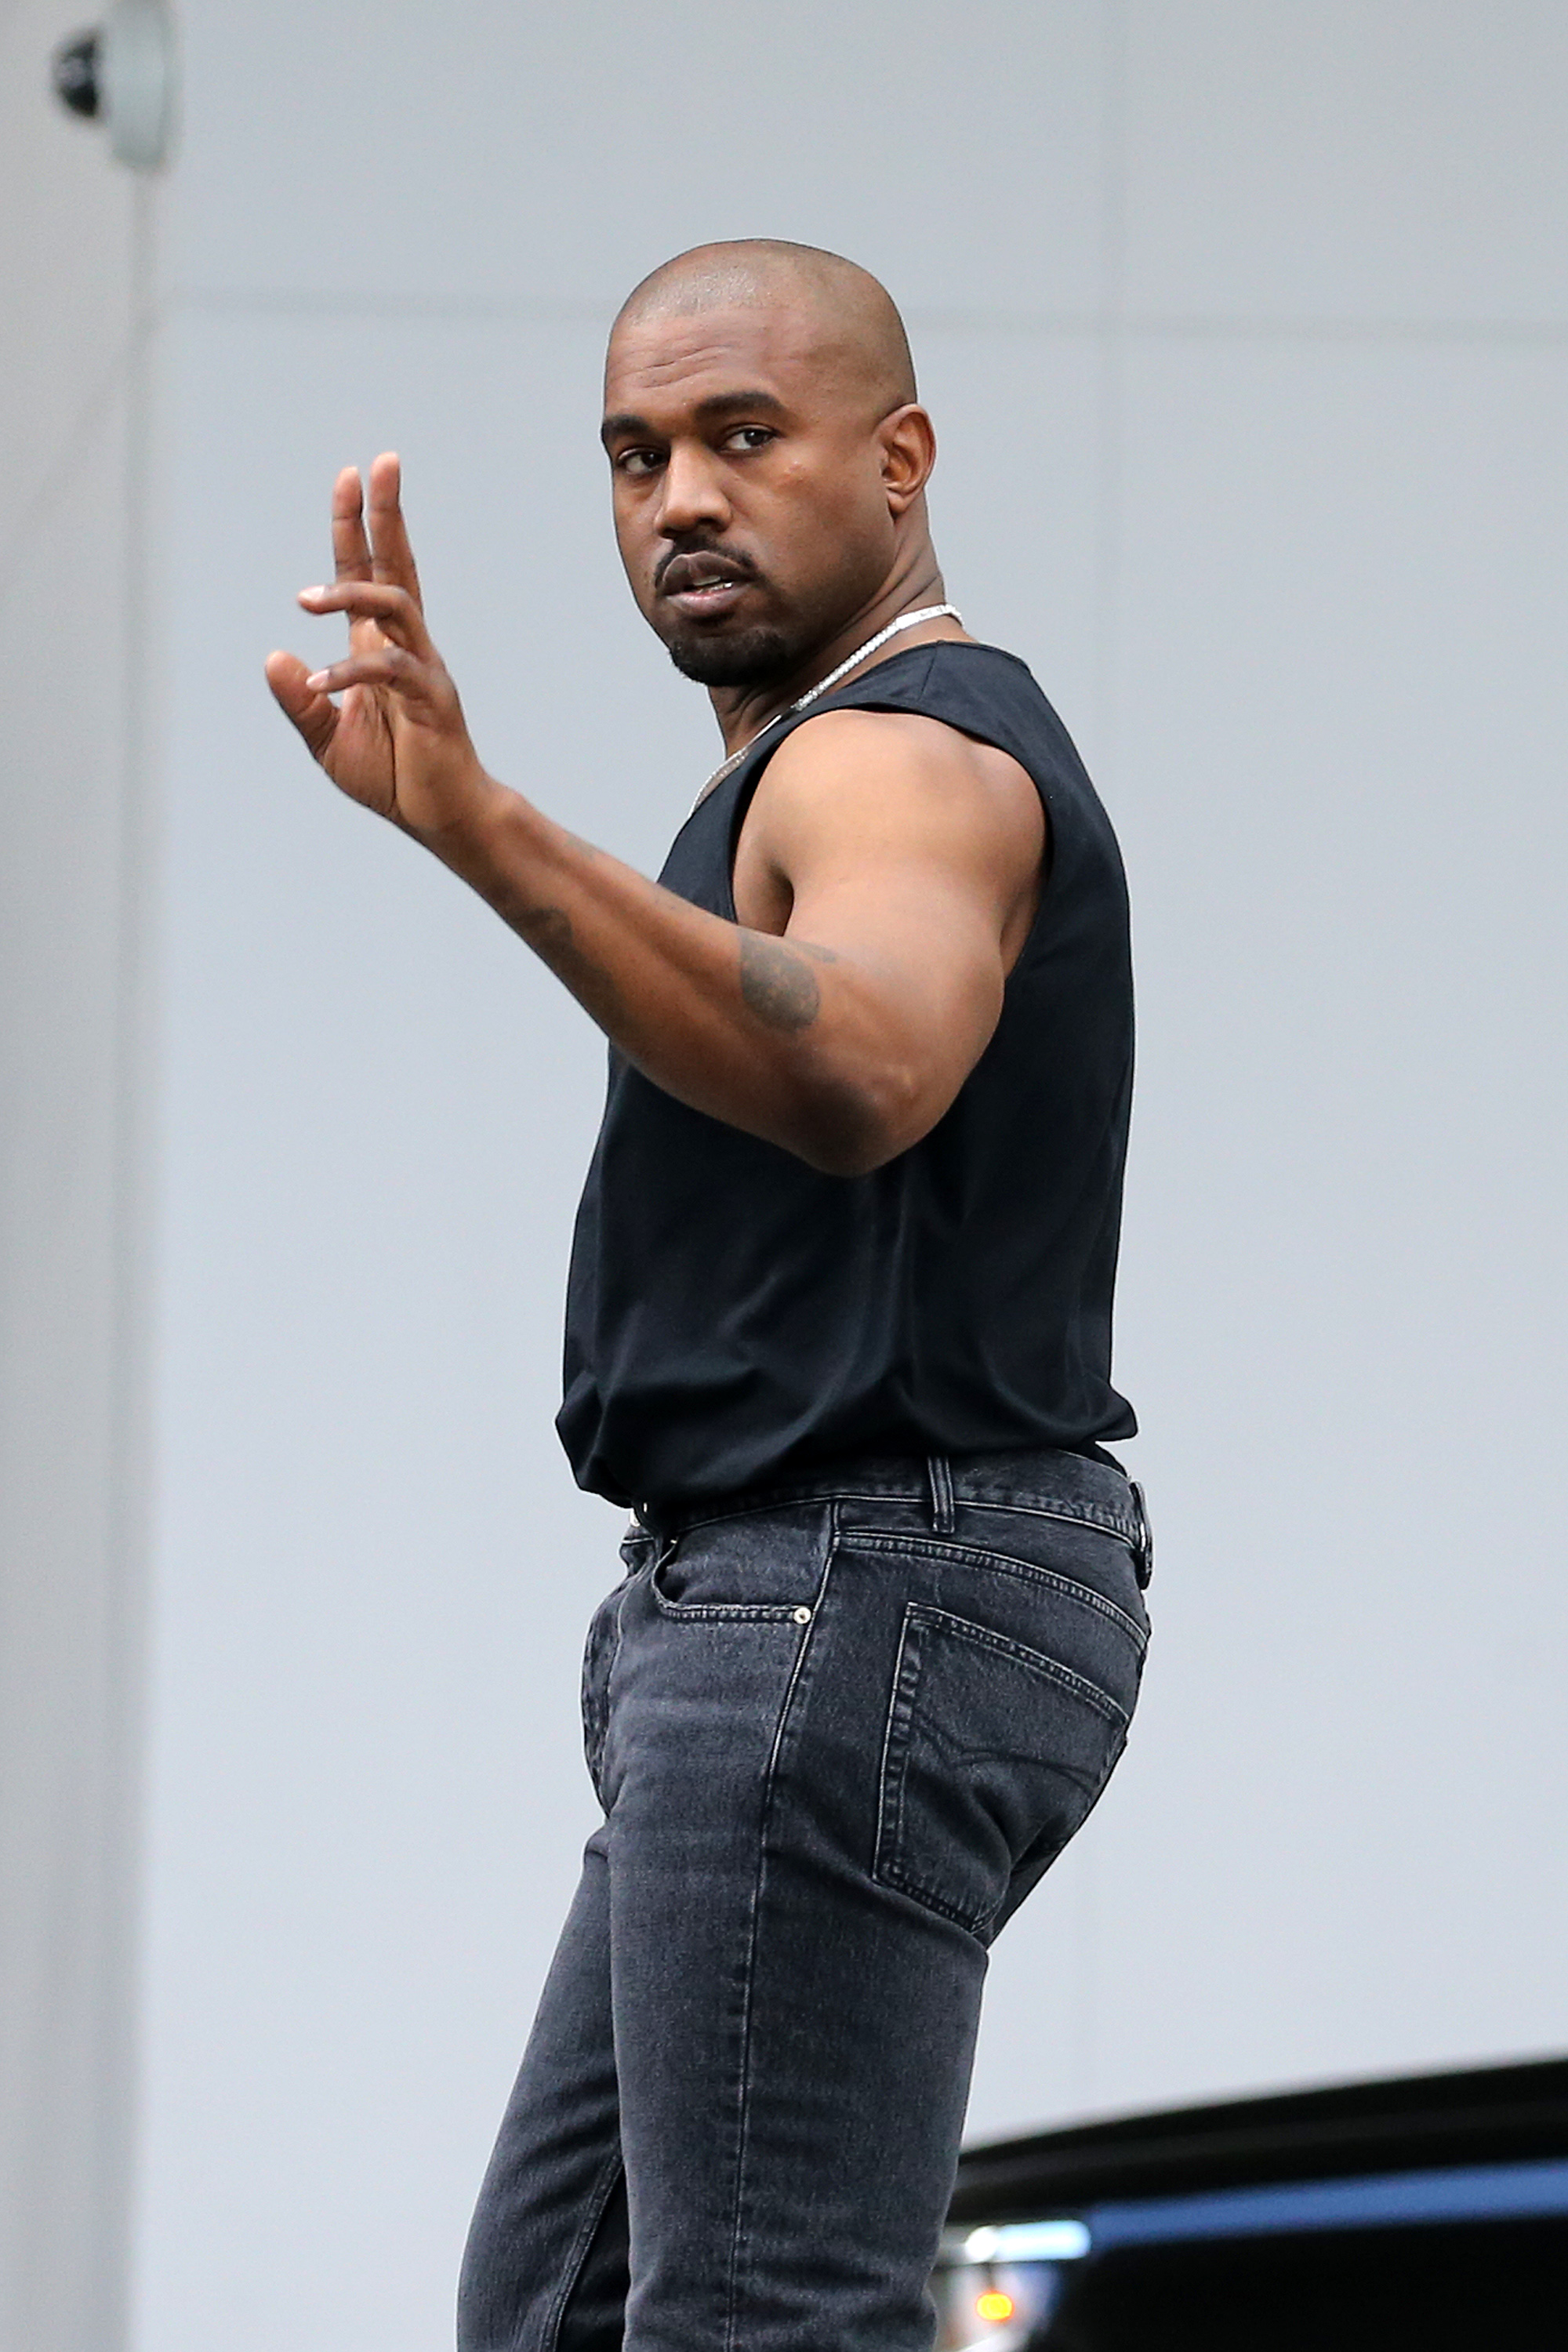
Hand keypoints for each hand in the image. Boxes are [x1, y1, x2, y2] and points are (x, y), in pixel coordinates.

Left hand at [265, 452, 490, 836]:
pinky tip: (318, 684)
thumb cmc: (394, 777)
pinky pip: (392, 670)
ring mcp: (423, 668)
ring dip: (350, 594)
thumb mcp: (327, 740)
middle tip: (381, 463)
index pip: (367, 574)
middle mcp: (404, 646)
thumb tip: (276, 658)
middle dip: (387, 515)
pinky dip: (351, 673)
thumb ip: (302, 701)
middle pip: (396, 565)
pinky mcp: (432, 700)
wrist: (443, 817)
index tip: (352, 477)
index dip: (356, 527)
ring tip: (304, 600)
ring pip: (393, 607)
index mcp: (377, 648)